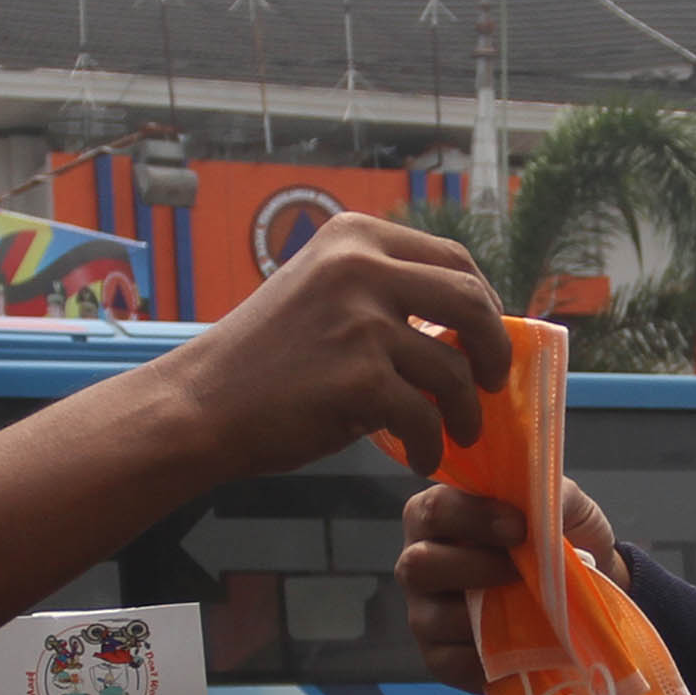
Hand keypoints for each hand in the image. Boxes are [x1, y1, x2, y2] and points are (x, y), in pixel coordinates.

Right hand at [144, 213, 508, 477]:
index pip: (454, 257)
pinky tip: (418, 457)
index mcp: (355, 237)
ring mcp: (359, 321)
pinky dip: (430, 444)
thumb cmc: (264, 361)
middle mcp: (360, 266)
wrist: (200, 405)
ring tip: (456, 434)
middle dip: (495, 349)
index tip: (487, 337)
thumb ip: (384, 295)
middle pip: (471, 300)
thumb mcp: (322, 294)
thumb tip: (467, 326)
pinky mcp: (357, 378)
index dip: (485, 301)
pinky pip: (425, 416)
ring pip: (453, 369)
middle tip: (494, 384)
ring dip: (465, 411)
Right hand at [398, 479, 626, 690]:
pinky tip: (516, 645)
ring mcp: (424, 612)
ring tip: (527, 611)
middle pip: (417, 564)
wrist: (582, 594)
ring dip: (484, 615)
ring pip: (430, 618)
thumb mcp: (565, 507)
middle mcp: (418, 561)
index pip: (434, 509)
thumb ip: (552, 496)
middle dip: (474, 568)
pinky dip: (485, 657)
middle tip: (521, 571)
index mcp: (438, 515)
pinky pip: (449, 662)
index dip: (473, 517)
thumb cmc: (558, 539)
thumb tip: (543, 501)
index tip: (520, 527)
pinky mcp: (438, 658)